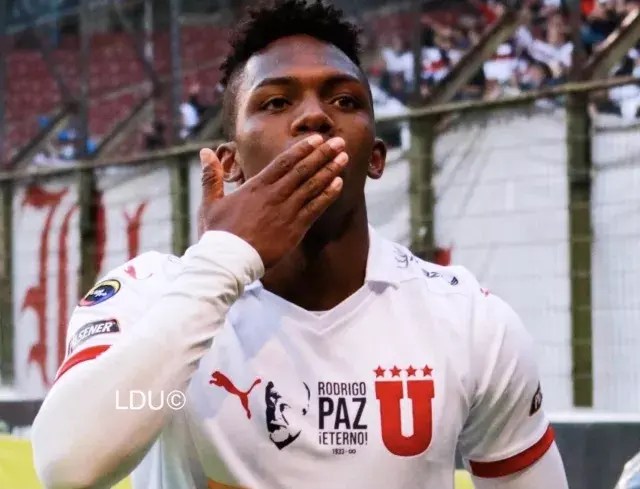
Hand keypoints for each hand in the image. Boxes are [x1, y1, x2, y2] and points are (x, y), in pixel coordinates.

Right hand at [198, 134, 347, 267]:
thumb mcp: (210, 202)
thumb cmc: (218, 234)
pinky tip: (339, 184)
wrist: (228, 261)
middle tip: (339, 142)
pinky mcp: (294, 229)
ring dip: (329, 170)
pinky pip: (315, 208)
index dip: (302, 149)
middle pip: (303, 170)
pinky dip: (327, 195)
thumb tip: (205, 152)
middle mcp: (274, 195)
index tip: (317, 139)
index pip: (284, 162)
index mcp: (256, 187)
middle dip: (323, 154)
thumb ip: (212, 176)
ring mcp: (286, 211)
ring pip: (312, 186)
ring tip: (343, 157)